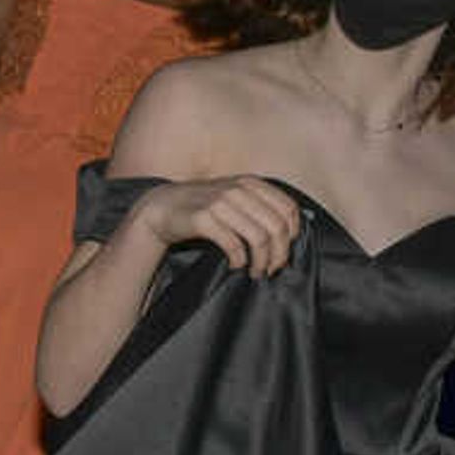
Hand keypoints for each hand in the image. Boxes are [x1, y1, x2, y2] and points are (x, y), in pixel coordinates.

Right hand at [133, 176, 301, 275]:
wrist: (162, 206)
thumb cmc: (204, 207)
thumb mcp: (235, 198)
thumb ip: (260, 208)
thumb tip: (290, 234)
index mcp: (251, 183)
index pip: (288, 209)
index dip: (292, 235)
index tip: (283, 252)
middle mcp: (239, 189)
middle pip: (277, 227)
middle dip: (279, 254)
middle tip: (271, 269)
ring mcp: (220, 202)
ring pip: (259, 238)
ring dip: (261, 262)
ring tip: (255, 272)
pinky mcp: (203, 218)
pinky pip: (233, 245)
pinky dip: (239, 260)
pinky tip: (236, 265)